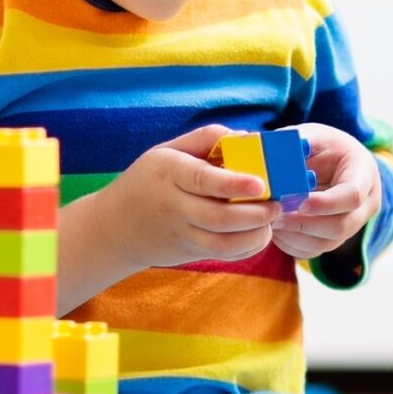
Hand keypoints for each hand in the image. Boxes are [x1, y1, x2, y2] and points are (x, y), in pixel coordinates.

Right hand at [79, 125, 279, 277]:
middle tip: (277, 203)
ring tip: (271, 218)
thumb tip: (248, 138)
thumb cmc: (147, 181)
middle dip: (256, 213)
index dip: (233, 184)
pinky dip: (248, 247)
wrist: (114, 229)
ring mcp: (182, 234)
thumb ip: (206, 138)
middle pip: (219, 218)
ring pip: (225, 244)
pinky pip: (225, 256)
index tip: (260, 184)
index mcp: (169, 174)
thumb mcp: (166, 151)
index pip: (202, 180)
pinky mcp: (191, 252)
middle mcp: (175, 208)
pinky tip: (258, 232)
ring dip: (256, 234)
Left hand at [270, 123, 380, 259]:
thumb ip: (295, 141)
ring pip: (327, 243)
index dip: (325, 203)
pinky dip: (292, 245)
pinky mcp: (336, 238)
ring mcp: (353, 224)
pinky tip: (275, 230)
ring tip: (271, 222)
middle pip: (342, 226)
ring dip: (295, 236)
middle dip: (305, 224)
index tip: (298, 201)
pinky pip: (315, 251)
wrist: (335, 162)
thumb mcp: (314, 135)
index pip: (352, 196)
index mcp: (364, 173)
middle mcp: (366, 204)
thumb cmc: (324, 146)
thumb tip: (267, 148)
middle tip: (276, 215)